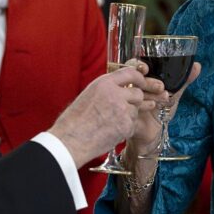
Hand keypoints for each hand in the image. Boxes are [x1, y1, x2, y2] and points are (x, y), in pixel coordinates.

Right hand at [49, 66, 164, 167]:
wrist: (70, 140)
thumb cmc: (74, 120)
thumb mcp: (88, 95)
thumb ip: (106, 89)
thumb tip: (120, 88)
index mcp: (104, 83)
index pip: (130, 73)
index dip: (139, 78)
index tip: (143, 81)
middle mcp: (115, 93)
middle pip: (138, 93)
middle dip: (139, 99)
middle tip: (143, 101)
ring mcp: (122, 109)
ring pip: (136, 109)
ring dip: (129, 115)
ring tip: (112, 122)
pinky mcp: (126, 125)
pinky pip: (133, 124)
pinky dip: (126, 128)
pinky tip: (112, 131)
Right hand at [130, 61, 200, 154]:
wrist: (152, 135)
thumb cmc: (159, 112)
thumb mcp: (172, 95)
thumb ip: (183, 80)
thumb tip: (197, 66)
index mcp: (139, 81)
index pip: (133, 67)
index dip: (137, 65)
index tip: (145, 68)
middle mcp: (129, 90)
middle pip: (133, 80)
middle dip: (148, 81)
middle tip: (161, 86)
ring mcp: (126, 103)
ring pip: (134, 94)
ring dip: (150, 95)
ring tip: (164, 97)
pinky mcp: (126, 116)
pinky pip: (132, 109)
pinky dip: (144, 107)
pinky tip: (154, 108)